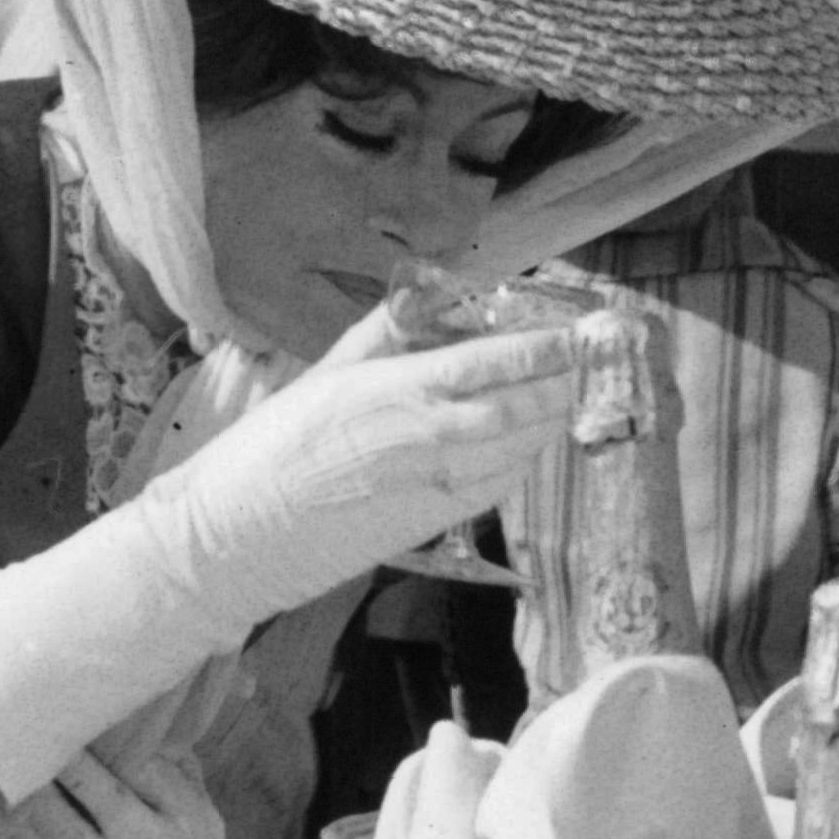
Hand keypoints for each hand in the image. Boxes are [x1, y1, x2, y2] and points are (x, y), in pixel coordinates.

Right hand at [133, 317, 598, 626]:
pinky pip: (496, 486)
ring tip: (572, 397)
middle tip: (596, 362)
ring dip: (550, 422)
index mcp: (399, 389)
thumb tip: (422, 304)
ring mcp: (436, 484)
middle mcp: (430, 436)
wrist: (242, 533)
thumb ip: (381, 335)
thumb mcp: (324, 373)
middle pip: (520, 405)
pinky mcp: (434, 523)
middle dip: (563, 383)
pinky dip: (522, 461)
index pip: (493, 362)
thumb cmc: (273, 446)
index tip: (576, 333)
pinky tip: (530, 445)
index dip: (543, 349)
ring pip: (517, 448)